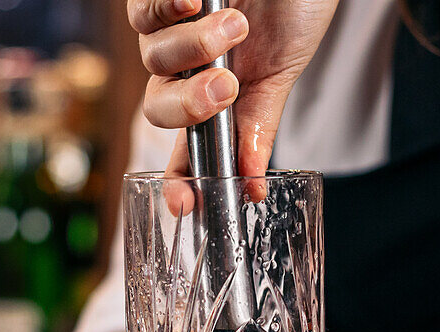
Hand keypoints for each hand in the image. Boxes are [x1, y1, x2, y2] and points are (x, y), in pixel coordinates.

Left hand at [129, 0, 339, 177]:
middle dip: (188, 106)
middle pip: (158, 109)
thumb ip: (259, 125)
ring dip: (193, 47)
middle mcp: (188, 70)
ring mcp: (171, 31)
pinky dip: (168, 8)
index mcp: (217, 99)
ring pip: (152, 60)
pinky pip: (145, 11)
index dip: (179, 182)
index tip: (184, 205)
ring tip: (235, 24)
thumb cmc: (294, 8)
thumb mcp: (282, 73)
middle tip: (224, 88)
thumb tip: (250, 184)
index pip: (187, 151)